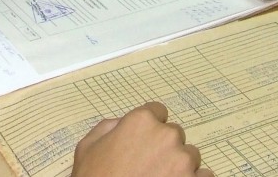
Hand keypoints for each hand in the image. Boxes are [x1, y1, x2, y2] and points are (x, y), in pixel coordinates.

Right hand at [72, 102, 212, 176]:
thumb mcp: (88, 147)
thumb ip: (109, 127)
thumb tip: (121, 124)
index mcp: (141, 122)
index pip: (157, 112)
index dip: (150, 128)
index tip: (146, 141)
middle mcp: (166, 136)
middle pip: (174, 135)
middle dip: (164, 148)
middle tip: (148, 166)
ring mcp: (183, 162)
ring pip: (190, 156)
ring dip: (179, 166)